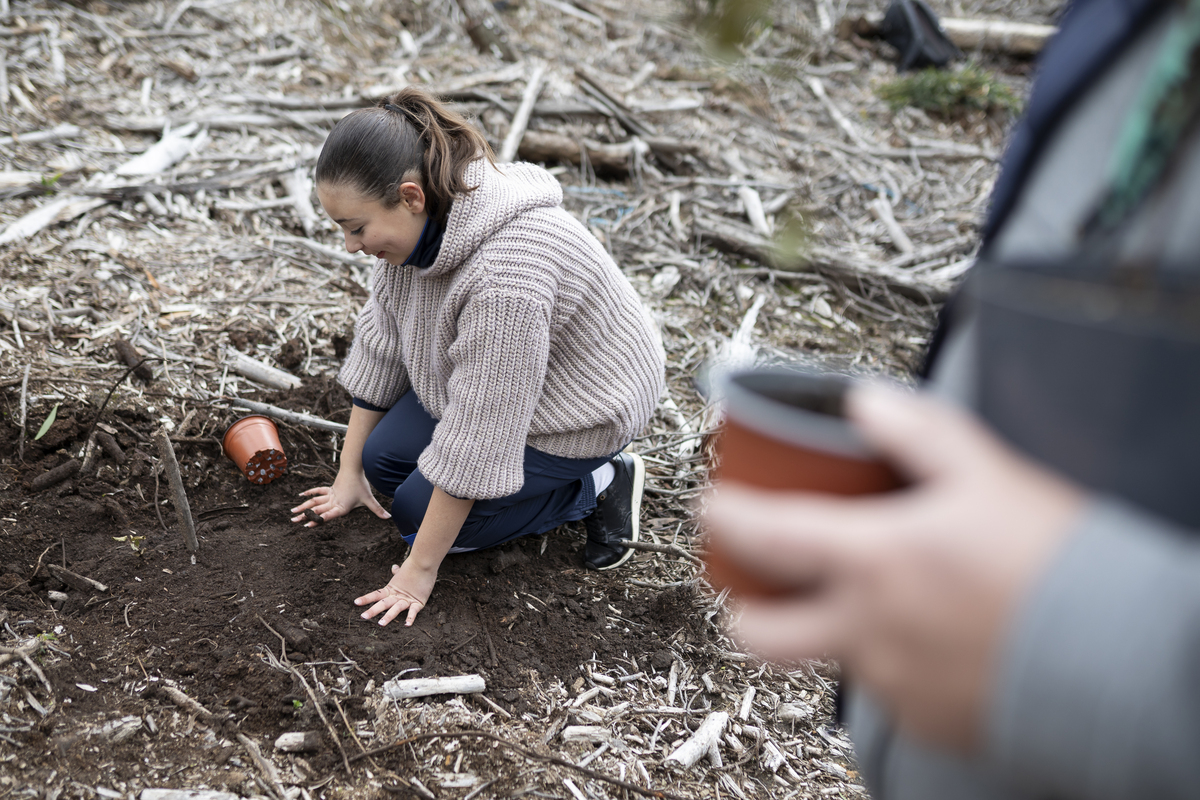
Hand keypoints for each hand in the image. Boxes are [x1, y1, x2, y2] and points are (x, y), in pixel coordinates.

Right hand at [290, 468, 390, 526]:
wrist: (354, 469)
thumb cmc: (361, 485)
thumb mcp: (369, 499)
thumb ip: (378, 510)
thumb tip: (389, 518)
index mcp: (341, 507)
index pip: (328, 515)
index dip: (317, 520)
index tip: (307, 524)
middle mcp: (333, 502)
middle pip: (317, 510)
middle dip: (304, 516)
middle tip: (293, 521)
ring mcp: (330, 495)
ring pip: (314, 502)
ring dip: (303, 507)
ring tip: (292, 513)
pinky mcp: (329, 490)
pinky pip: (317, 492)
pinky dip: (309, 493)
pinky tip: (300, 495)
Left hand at [355, 561, 436, 625]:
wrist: (424, 563)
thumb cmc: (414, 567)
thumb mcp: (403, 572)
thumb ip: (397, 572)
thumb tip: (394, 567)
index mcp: (392, 589)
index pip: (376, 595)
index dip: (366, 599)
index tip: (355, 603)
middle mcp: (397, 596)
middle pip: (383, 604)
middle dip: (373, 610)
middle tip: (363, 617)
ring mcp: (407, 599)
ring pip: (396, 609)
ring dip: (388, 616)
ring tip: (381, 624)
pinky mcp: (418, 602)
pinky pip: (413, 611)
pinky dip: (410, 618)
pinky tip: (407, 625)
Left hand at [703, 383, 1085, 750]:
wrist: (1122, 659)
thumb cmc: (1057, 564)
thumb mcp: (986, 473)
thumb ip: (916, 432)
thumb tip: (865, 403)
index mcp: (872, 561)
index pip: (764, 538)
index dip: (724, 517)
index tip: (711, 506)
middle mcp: (866, 629)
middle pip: (759, 633)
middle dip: (741, 607)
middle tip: (751, 585)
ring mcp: (891, 683)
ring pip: (827, 658)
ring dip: (831, 628)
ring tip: (875, 598)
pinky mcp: (925, 721)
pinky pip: (884, 689)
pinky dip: (889, 660)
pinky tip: (929, 635)